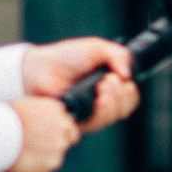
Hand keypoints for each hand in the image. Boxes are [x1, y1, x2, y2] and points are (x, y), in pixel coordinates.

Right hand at [4, 94, 80, 171]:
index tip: (47, 134)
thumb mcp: (27, 105)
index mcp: (57, 109)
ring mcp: (58, 149)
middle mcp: (63, 129)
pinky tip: (21, 160)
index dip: (59, 130)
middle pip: (69, 139)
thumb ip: (44, 114)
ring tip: (24, 152)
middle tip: (38, 145)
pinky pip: (45, 168)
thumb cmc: (3, 117)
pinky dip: (35, 167)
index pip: (68, 123)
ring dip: (44, 156)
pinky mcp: (49, 165)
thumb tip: (46, 122)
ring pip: (56, 156)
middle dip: (57, 143)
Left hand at [21, 37, 140, 132]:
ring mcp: (90, 113)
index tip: (122, 79)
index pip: (129, 97)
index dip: (129, 91)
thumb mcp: (97, 48)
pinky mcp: (78, 121)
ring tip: (100, 87)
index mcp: (109, 86)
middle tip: (108, 81)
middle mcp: (101, 102)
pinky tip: (94, 98)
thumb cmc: (67, 57)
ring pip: (113, 117)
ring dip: (112, 101)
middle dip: (121, 94)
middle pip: (124, 108)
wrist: (42, 67)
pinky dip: (99, 111)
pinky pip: (96, 124)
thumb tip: (129, 74)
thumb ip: (119, 55)